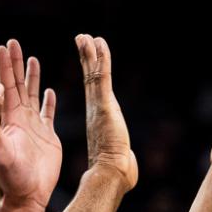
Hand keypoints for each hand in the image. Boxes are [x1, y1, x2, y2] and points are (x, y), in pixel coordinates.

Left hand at [0, 38, 60, 208]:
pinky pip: (47, 114)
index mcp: (4, 119)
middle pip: (14, 84)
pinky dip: (49, 102)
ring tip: (30, 58)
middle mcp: (16, 120)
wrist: (21, 200)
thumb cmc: (6, 178)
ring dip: (30, 77)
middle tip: (11, 42)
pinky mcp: (46, 138)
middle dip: (12, 63)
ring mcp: (31, 128)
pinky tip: (50, 92)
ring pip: (31, 95)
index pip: (0, 84)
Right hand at [76, 34, 137, 192]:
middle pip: (89, 76)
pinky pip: (101, 75)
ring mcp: (98, 105)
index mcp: (98, 117)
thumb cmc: (116, 172)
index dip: (90, 71)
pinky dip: (99, 58)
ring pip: (92, 72)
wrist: (110, 174)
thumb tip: (129, 164)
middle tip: (82, 39)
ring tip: (85, 36)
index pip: (94, 88)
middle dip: (85, 57)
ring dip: (89, 53)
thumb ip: (124, 155)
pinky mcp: (104, 103)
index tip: (88, 57)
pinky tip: (98, 42)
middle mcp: (95, 108)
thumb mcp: (121, 157)